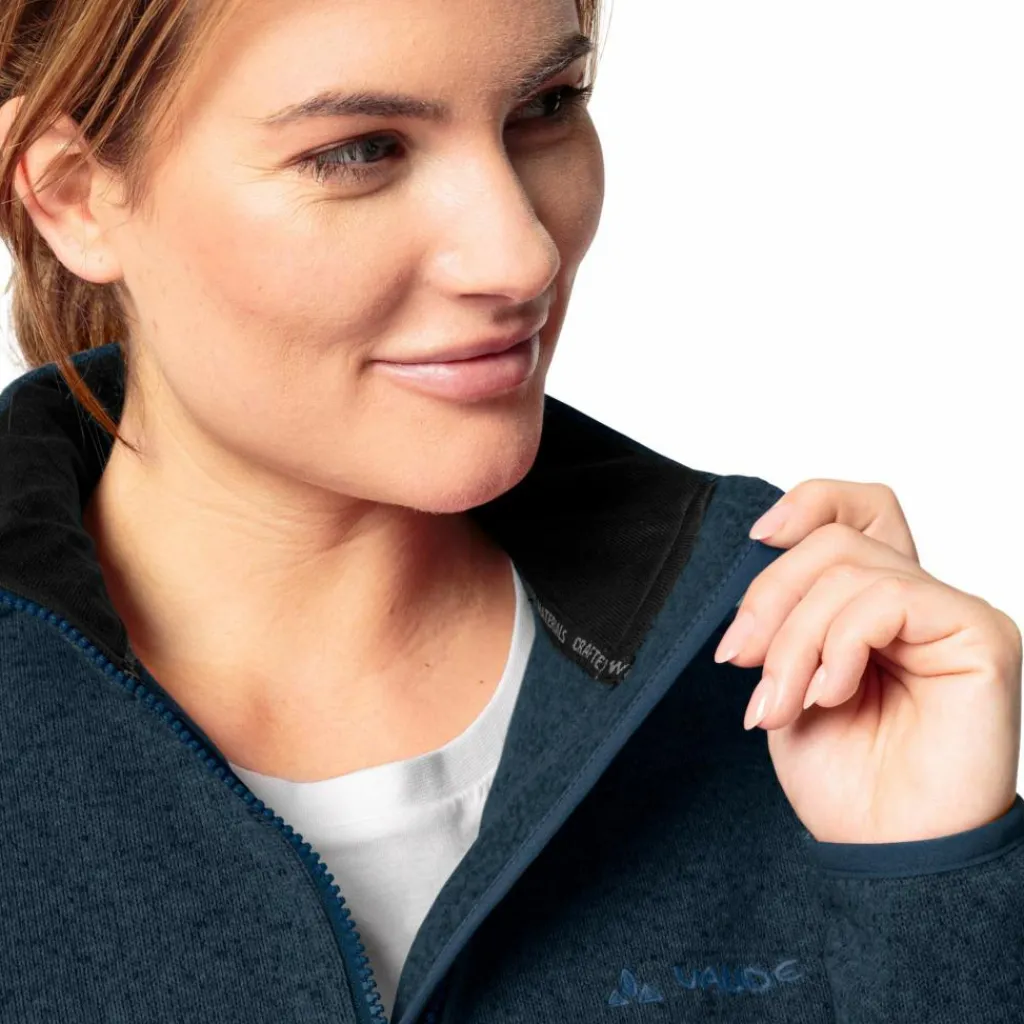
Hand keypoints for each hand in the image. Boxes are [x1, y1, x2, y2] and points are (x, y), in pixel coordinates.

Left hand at [714, 479, 1022, 843]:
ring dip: (794, 640)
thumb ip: (784, 614)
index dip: (809, 503)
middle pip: (835, 540)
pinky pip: (887, 598)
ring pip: (849, 570)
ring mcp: (950, 613)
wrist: (882, 850)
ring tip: (784, 703)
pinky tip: (831, 694)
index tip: (757, 538)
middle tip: (740, 661)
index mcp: (874, 604)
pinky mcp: (978, 631)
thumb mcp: (786, 677)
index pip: (860, 510)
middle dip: (770, 599)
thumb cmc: (842, 775)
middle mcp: (917, 600)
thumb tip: (761, 550)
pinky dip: (840, 644)